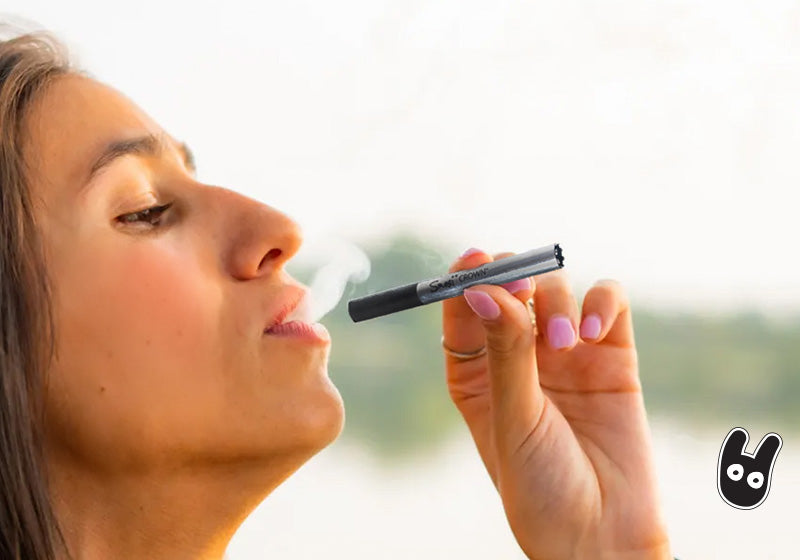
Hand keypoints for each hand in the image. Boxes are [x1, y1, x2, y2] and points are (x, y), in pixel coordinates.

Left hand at [442, 249, 671, 559]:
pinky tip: (591, 332)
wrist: (604, 534)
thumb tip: (480, 289)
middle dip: (513, 277)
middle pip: (509, 288)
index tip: (473, 259)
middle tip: (520, 287)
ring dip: (556, 302)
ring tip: (565, 343)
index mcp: (476, 374)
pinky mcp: (612, 354)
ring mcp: (566, 353)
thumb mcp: (513, 419)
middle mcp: (518, 357)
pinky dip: (601, 301)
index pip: (463, 310)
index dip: (465, 278)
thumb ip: (505, 352)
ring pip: (555, 289)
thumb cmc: (542, 488)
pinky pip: (607, 301)